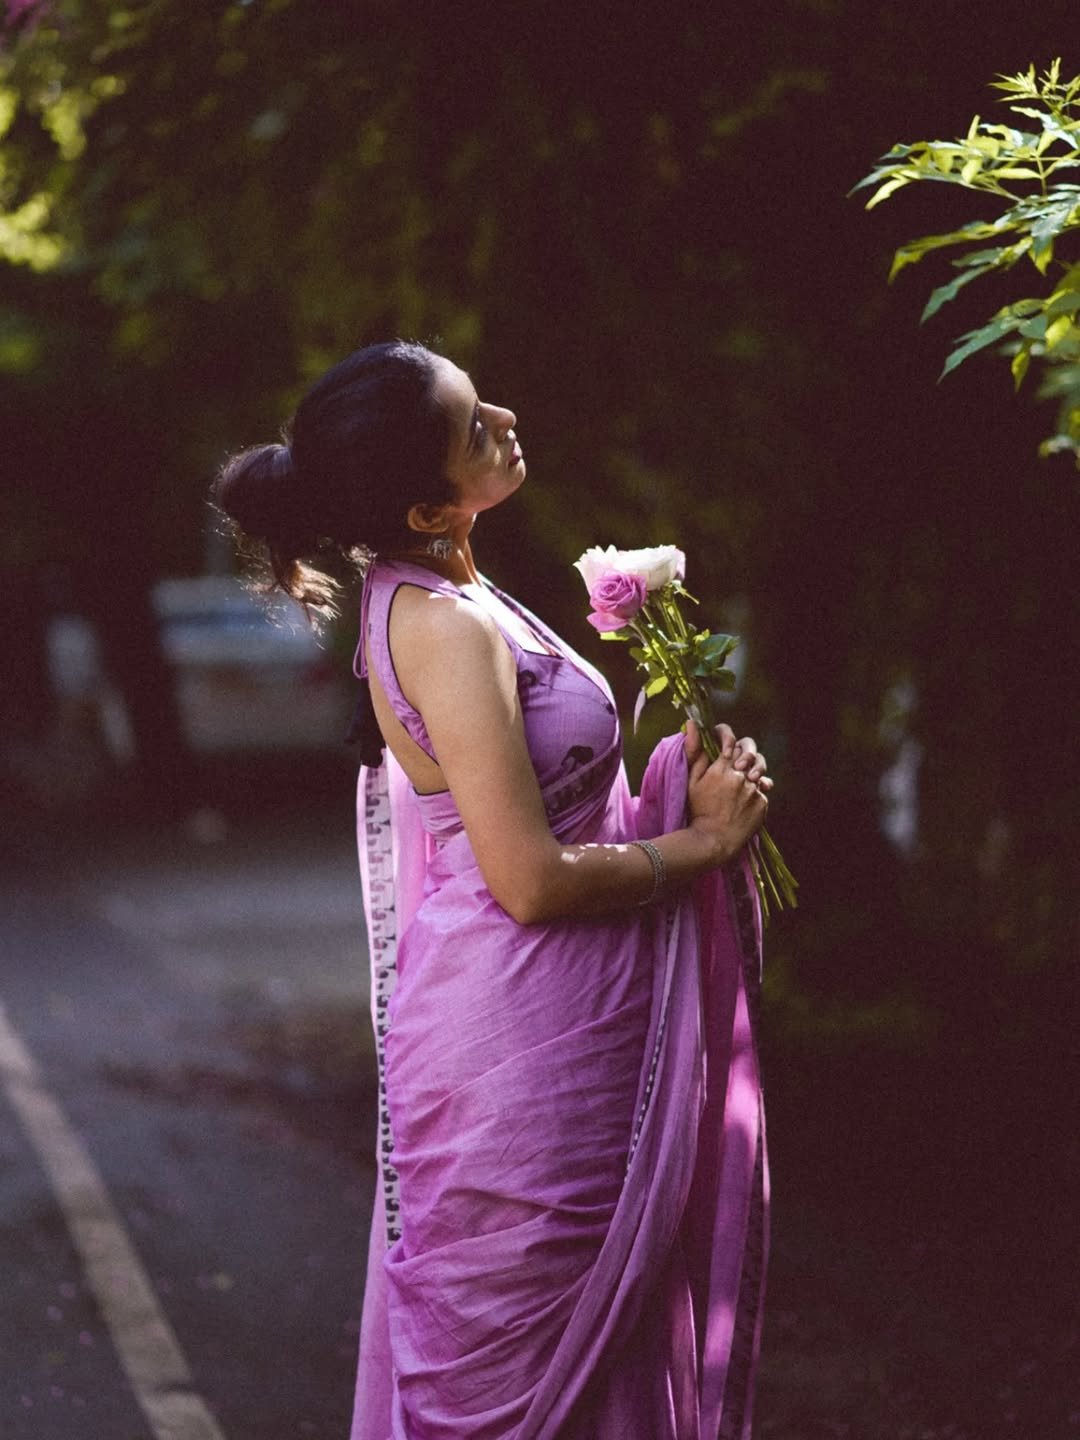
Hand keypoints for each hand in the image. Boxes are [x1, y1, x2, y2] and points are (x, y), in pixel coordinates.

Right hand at [684, 719, 768, 865]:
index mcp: (722, 767)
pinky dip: (754, 792)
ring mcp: (754, 789)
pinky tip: (743, 802)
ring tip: (743, 782)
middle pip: (750, 750)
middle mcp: (741, 775)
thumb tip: (691, 724)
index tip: (723, 741)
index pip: (729, 739)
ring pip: (759, 770)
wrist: (713, 840)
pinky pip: (762, 790)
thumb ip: (694, 751)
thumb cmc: (698, 810)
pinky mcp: (762, 803)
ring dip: (751, 772)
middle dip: (745, 752)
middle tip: (738, 762)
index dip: (726, 735)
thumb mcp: (691, 781)